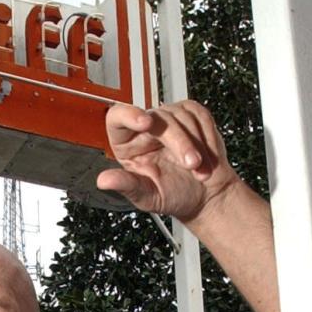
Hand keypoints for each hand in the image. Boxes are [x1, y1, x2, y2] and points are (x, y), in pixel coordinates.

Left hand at [96, 100, 238, 223]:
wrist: (205, 196)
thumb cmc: (174, 196)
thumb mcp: (147, 196)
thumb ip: (127, 186)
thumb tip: (103, 181)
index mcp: (127, 145)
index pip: (117, 118)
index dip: (129, 115)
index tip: (145, 122)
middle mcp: (145, 129)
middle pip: (158, 119)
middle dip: (180, 142)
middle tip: (192, 164)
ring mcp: (169, 119)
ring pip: (182, 116)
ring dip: (197, 144)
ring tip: (200, 169)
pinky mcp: (190, 115)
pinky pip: (200, 116)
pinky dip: (207, 137)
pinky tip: (207, 156)